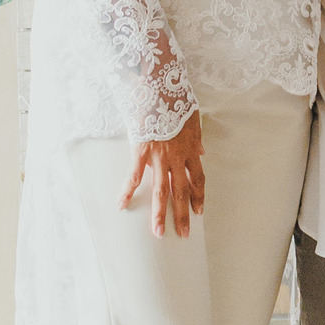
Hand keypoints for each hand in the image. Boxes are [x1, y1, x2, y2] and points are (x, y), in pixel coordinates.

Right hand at [119, 109, 204, 237]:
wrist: (159, 91)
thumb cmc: (176, 102)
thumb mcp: (194, 120)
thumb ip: (197, 139)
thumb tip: (201, 154)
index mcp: (189, 151)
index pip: (197, 180)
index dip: (199, 197)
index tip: (199, 211)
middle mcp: (176, 159)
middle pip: (181, 192)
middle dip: (182, 215)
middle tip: (183, 234)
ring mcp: (158, 158)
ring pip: (161, 191)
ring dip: (160, 213)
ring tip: (158, 232)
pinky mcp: (141, 153)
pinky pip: (134, 177)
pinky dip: (127, 191)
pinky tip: (122, 205)